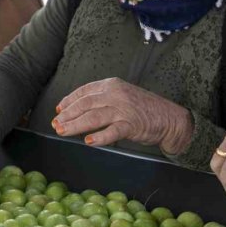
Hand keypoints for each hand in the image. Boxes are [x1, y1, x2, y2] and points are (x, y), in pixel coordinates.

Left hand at [52, 77, 193, 153]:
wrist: (170, 118)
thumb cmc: (142, 108)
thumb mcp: (121, 95)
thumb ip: (102, 99)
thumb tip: (75, 109)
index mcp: (111, 84)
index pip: (84, 91)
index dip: (69, 100)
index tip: (58, 110)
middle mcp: (115, 94)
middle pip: (85, 104)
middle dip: (67, 115)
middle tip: (55, 124)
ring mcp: (123, 109)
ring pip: (93, 117)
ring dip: (75, 125)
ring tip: (63, 131)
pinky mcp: (132, 124)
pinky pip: (112, 131)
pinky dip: (100, 137)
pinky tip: (89, 141)